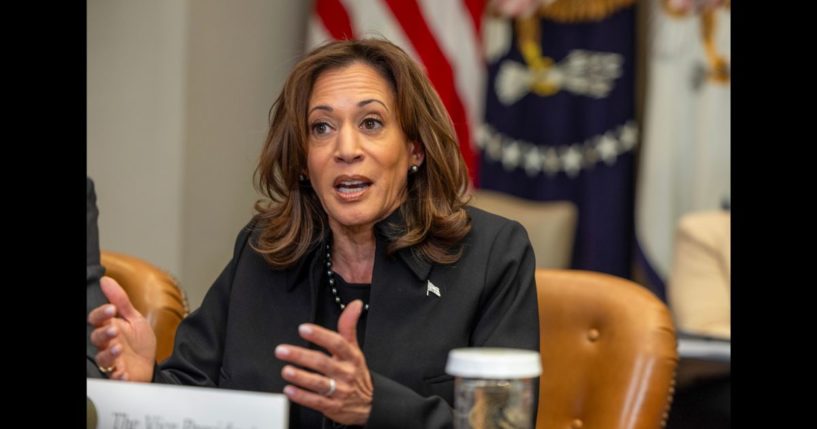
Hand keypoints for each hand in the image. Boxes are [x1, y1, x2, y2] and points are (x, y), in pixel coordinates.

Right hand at [88, 276, 156, 381]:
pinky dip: (117, 376)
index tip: (111, 309)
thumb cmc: (139, 342)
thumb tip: (106, 280)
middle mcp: (107, 344)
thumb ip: (121, 301)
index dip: (101, 314)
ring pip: (102, 358)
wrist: (151, 364)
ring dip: (108, 354)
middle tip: (114, 330)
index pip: (96, 319)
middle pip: (96, 338)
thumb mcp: (134, 318)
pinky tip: (122, 373)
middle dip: (103, 334)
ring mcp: (112, 361)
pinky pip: (114, 377)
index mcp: (109, 328)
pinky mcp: (119, 375)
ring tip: (118, 349)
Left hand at [275, 300, 372, 425]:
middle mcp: (345, 373)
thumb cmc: (356, 373)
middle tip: (282, 350)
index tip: (304, 329)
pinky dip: (302, 396)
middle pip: (322, 363)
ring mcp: (339, 390)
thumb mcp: (355, 349)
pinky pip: (316, 401)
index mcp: (351, 357)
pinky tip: (290, 390)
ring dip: (300, 377)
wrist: (369, 404)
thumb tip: (355, 304)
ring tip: (286, 370)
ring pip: (318, 383)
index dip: (321, 335)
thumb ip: (349, 327)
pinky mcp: (332, 406)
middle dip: (301, 355)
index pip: (337, 343)